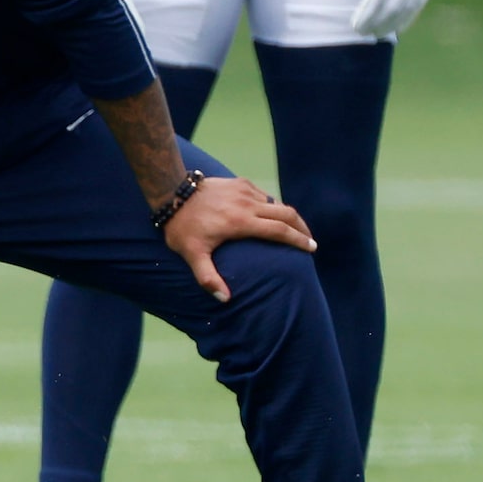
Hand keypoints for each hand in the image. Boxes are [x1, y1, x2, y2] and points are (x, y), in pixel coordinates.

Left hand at [161, 174, 314, 301]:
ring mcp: (244, 191)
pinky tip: (271, 214)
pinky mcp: (239, 182)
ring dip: (288, 216)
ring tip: (293, 230)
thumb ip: (207, 277)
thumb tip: (225, 299)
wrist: (170, 191)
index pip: (280, 230)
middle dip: (302, 228)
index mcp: (241, 222)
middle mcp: (248, 204)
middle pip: (286, 214)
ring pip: (276, 203)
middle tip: (310, 241)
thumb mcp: (191, 254)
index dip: (299, 240)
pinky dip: (272, 205)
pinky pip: (263, 195)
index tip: (312, 248)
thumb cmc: (181, 226)